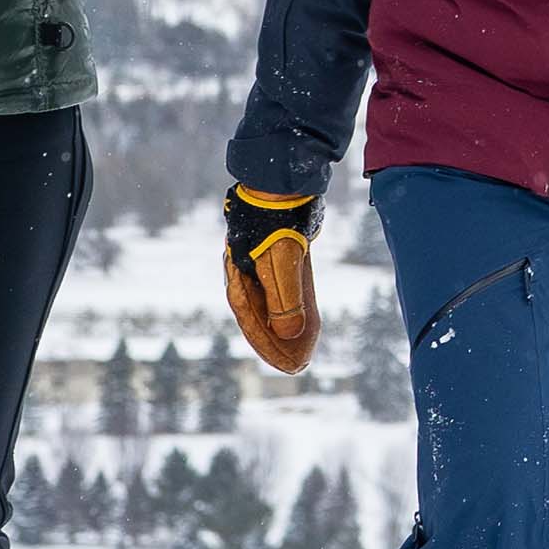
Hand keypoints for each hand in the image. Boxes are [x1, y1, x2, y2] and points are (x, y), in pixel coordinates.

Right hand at [225, 186, 319, 373]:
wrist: (282, 182)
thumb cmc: (276, 222)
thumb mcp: (281, 264)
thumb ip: (285, 301)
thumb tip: (289, 335)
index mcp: (239, 278)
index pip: (252, 322)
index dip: (269, 347)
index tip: (289, 366)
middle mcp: (246, 273)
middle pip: (262, 317)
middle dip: (278, 342)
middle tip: (299, 364)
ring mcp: (262, 263)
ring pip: (274, 303)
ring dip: (287, 326)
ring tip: (305, 347)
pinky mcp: (280, 253)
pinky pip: (286, 288)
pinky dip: (295, 306)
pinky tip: (309, 320)